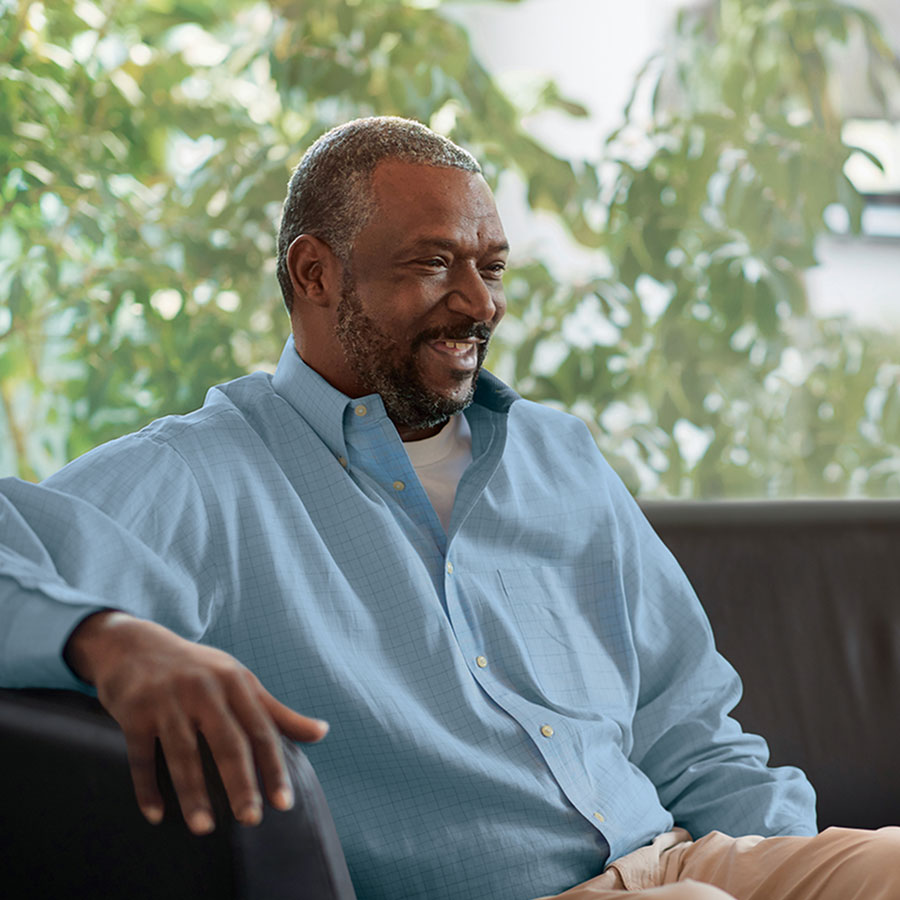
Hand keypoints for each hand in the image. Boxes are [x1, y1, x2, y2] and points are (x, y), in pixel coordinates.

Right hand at [64, 611, 328, 833]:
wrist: (136, 646)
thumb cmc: (199, 671)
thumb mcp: (240, 682)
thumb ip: (277, 712)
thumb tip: (322, 733)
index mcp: (235, 682)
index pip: (261, 730)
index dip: (274, 767)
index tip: (284, 804)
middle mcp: (203, 688)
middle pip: (226, 742)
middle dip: (240, 783)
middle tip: (251, 819)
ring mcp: (167, 699)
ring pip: (183, 753)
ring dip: (193, 794)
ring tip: (204, 828)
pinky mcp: (134, 710)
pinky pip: (141, 756)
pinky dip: (147, 788)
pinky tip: (156, 815)